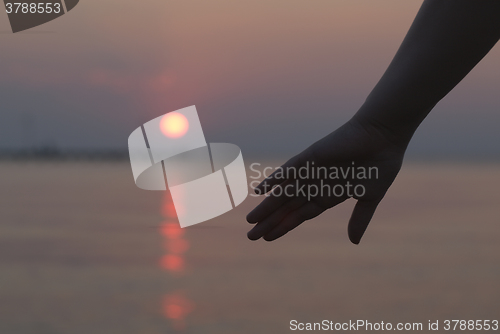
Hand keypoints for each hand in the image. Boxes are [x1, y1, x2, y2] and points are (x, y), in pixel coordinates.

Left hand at [246, 116, 408, 243]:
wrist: (385, 137)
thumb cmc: (381, 164)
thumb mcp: (369, 198)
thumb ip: (359, 219)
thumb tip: (354, 242)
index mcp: (329, 195)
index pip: (300, 214)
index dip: (284, 226)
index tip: (268, 238)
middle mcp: (316, 184)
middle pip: (287, 207)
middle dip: (270, 222)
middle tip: (251, 236)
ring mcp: (311, 171)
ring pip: (284, 193)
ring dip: (266, 206)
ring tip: (250, 220)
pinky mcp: (310, 157)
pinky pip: (288, 170)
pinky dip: (274, 180)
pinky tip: (259, 190)